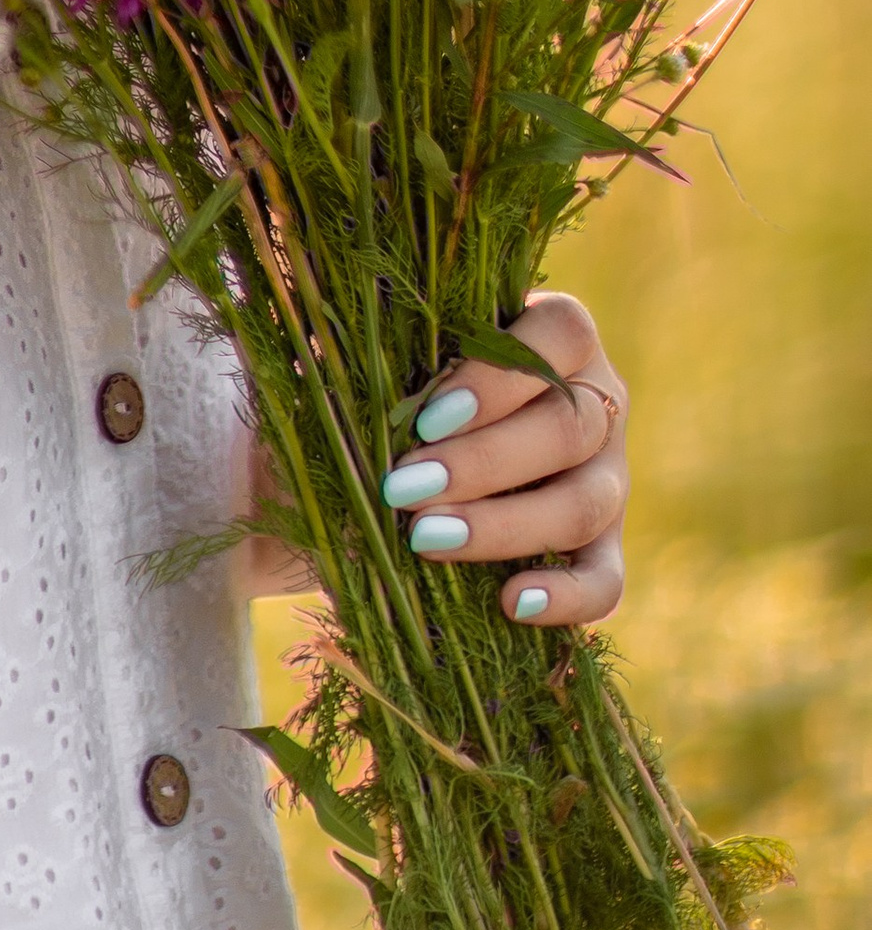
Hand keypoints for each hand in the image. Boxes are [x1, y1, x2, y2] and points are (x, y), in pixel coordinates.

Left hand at [383, 292, 629, 626]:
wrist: (377, 478)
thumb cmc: (377, 398)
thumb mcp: (367, 361)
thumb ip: (364, 343)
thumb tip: (320, 327)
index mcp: (555, 335)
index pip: (561, 332)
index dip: (500, 376)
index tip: (426, 418)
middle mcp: (598, 401)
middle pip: (571, 428)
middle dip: (483, 462)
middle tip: (404, 488)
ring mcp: (608, 478)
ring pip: (586, 504)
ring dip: (504, 526)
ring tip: (425, 540)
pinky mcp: (602, 548)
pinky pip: (607, 580)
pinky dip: (565, 596)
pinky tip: (509, 602)